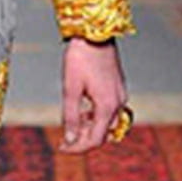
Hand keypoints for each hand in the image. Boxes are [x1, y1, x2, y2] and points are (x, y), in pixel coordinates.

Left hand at [59, 37, 126, 153]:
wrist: (94, 32)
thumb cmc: (80, 58)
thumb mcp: (70, 89)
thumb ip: (71, 117)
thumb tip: (69, 139)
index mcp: (106, 106)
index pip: (94, 140)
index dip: (77, 148)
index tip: (61, 147)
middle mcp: (118, 103)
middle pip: (103, 134)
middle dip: (83, 140)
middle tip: (64, 138)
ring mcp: (120, 95)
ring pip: (108, 124)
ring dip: (90, 128)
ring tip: (72, 123)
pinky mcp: (118, 88)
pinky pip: (110, 111)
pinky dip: (96, 117)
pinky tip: (83, 110)